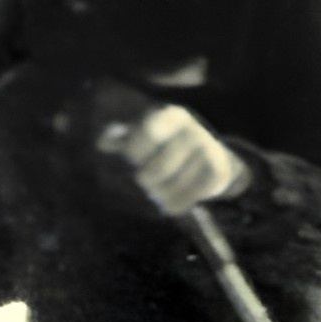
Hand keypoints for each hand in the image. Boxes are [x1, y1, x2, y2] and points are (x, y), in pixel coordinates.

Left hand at [97, 103, 248, 218]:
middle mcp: (193, 130)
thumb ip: (120, 137)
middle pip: (156, 170)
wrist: (212, 154)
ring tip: (158, 192)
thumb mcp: (144, 134)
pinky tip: (172, 201)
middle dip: (146, 179)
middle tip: (145, 180)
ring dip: (159, 195)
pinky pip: (187, 199)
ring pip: (170, 188)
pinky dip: (174, 205)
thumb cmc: (166, 144)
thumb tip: (102, 142)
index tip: (134, 157)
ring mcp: (208, 151)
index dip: (135, 152)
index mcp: (172, 116)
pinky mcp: (218, 173)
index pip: (148, 134)